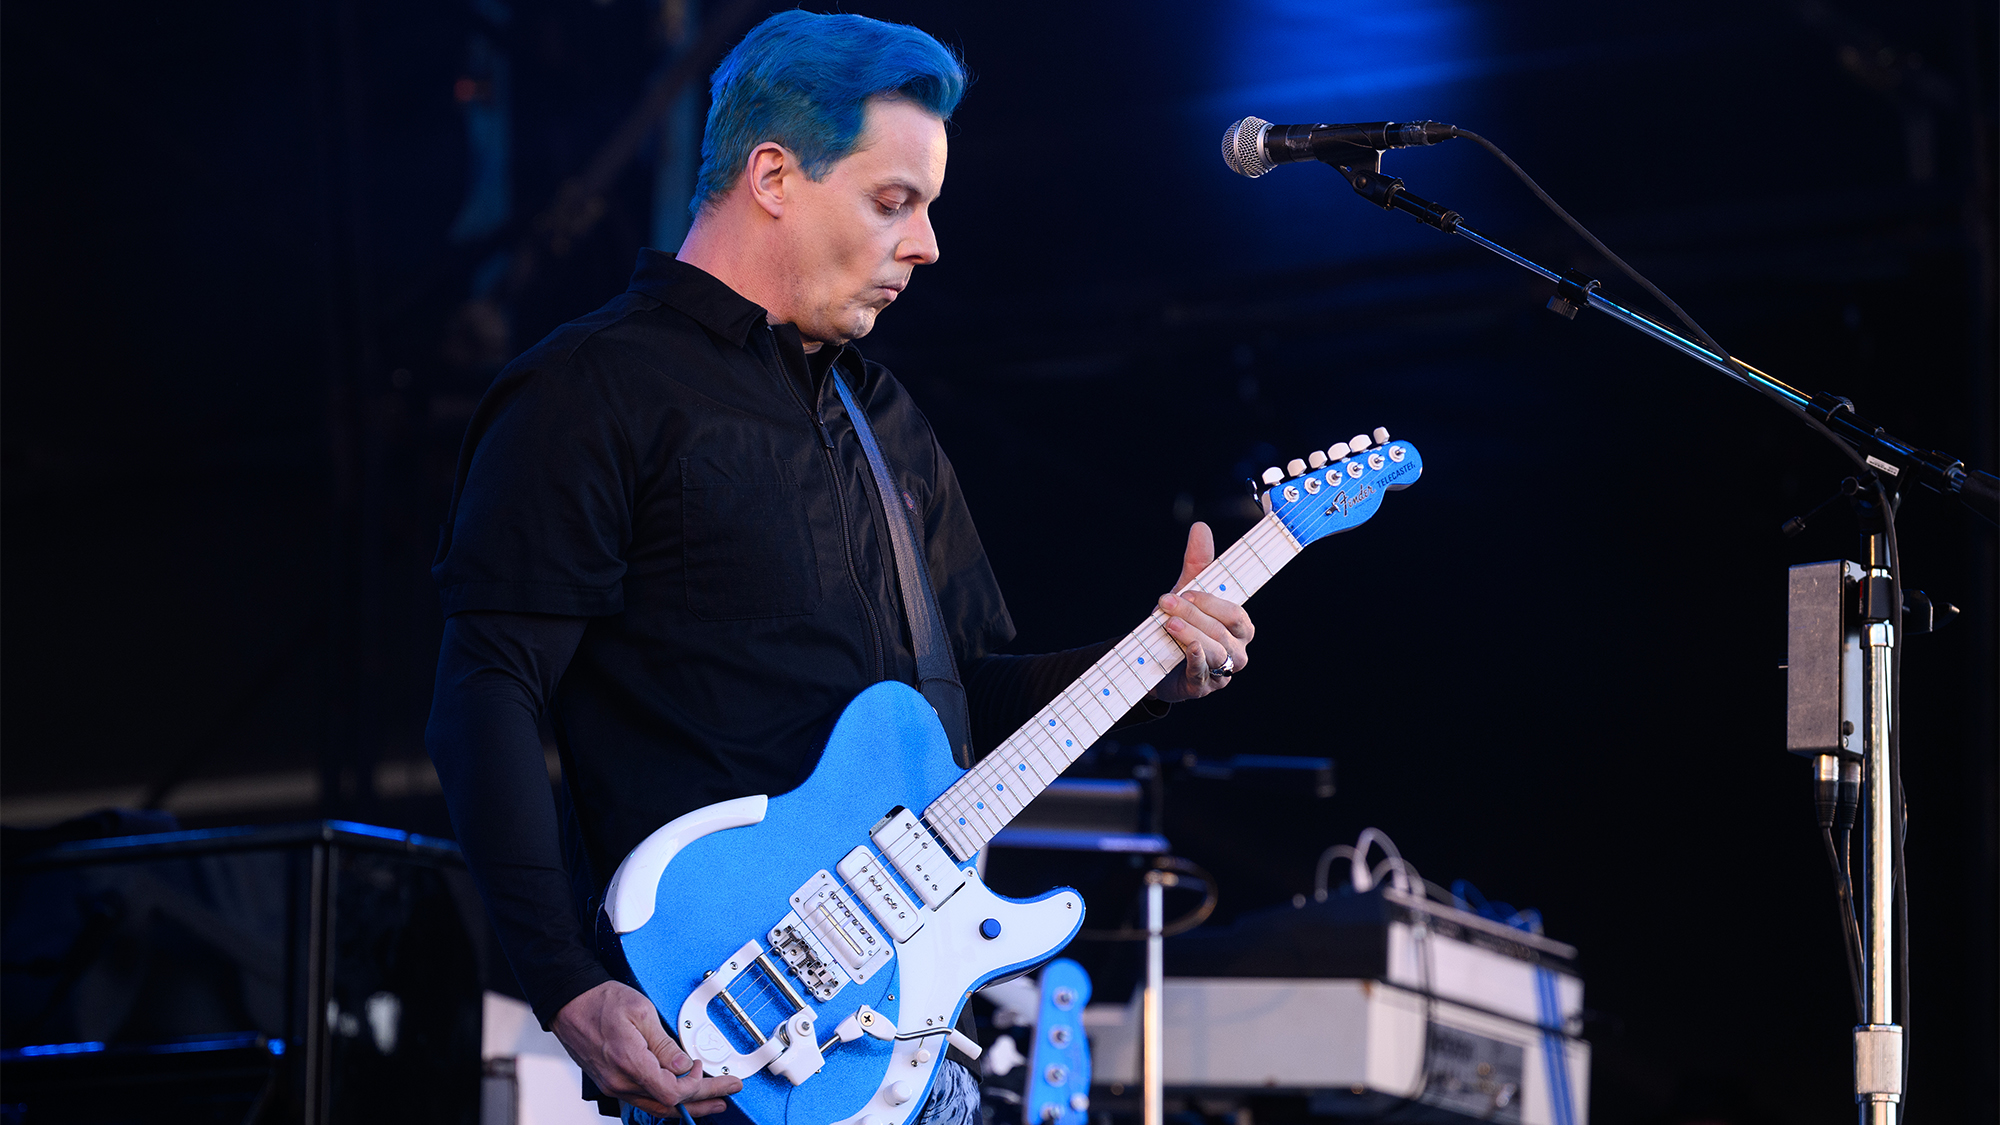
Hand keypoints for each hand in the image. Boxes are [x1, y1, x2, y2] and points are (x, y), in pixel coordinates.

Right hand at [552, 980, 741, 1117]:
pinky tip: (680, 1096)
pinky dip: (666, 1100)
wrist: (570, 1003)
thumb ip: (665, 1043)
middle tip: (727, 1093)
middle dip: (703, 1101)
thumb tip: (684, 1065)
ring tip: (711, 1102)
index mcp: (630, 1062)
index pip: (672, 1091)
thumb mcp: (641, 1012)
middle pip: (668, 1104)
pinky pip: (644, 1099)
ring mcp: (614, 1085)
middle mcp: (620, 1081)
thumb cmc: (601, 1002)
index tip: (706, 1069)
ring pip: (656, 1106)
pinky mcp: (612, 1083)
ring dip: (687, 1106)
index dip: (696, 1085)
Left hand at [1147, 521, 1254, 702]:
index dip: (1212, 602)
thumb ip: (1198, 563)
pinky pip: (1203, 675)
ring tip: (1168, 624)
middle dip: (1194, 614)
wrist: (1153, 660)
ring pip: (1215, 653)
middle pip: (1223, 632)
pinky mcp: (1201, 687)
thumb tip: (1201, 527)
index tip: (1186, 590)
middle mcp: (1236, 651)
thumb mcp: (1188, 592)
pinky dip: (1195, 660)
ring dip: (1191, 635)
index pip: (1236, 614)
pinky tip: (1185, 647)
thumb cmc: (1182, 622)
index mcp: (1240, 628)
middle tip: (1165, 602)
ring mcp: (1221, 672)